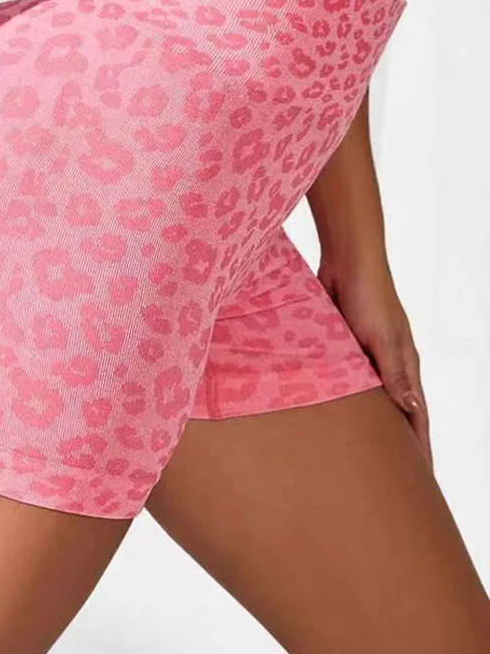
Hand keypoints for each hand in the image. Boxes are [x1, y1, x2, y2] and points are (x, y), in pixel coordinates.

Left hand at [318, 254, 432, 469]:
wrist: (346, 262)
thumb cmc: (370, 296)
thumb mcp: (383, 338)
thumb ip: (395, 373)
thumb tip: (413, 409)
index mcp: (405, 366)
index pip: (417, 418)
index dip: (419, 450)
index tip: (420, 483)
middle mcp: (388, 366)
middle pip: (392, 415)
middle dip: (391, 446)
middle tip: (383, 480)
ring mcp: (365, 358)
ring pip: (365, 401)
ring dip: (362, 425)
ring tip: (352, 456)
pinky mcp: (342, 348)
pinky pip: (342, 381)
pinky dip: (339, 400)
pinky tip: (327, 416)